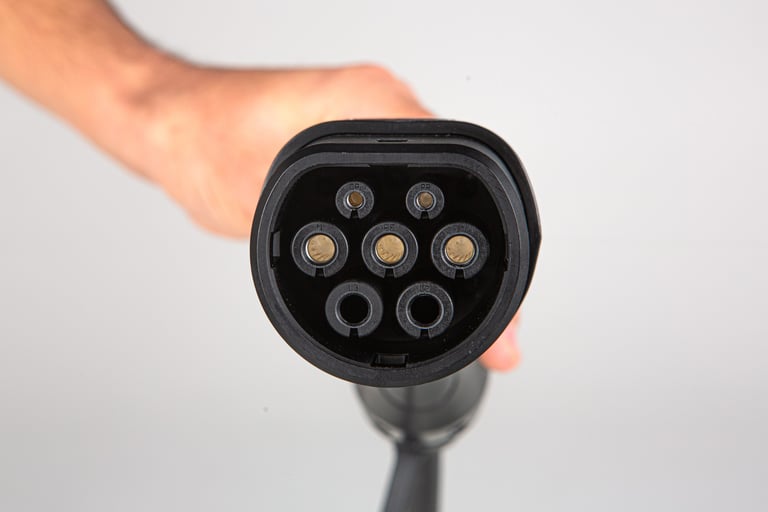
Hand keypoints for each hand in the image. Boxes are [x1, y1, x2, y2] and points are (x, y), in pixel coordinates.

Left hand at [121, 62, 520, 369]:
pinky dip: (418, 246)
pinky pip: (405, 204)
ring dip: (451, 258)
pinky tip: (424, 279)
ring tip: (474, 313)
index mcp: (369, 102)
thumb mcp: (256, 186)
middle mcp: (379, 113)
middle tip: (500, 326)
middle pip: (458, 193)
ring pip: (437, 204)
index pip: (455, 173)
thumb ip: (314, 215)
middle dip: (476, 262)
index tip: (497, 289)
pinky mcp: (356, 160)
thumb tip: (368, 264)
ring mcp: (371, 134)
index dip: (483, 239)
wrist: (177, 129)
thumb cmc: (201, 136)